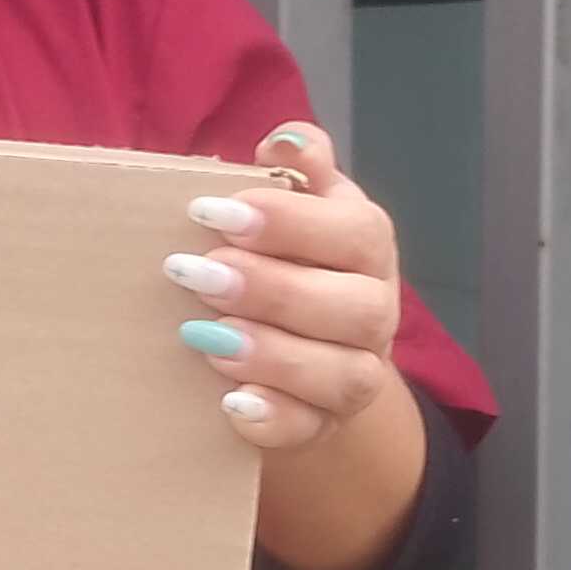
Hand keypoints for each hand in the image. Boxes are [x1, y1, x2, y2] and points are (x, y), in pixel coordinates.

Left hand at [164, 122, 401, 456]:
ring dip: (273, 355)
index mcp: (367, 245)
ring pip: (343, 375)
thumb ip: (297, 169)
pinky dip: (273, 418)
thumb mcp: (296, 204)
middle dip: (272, 289)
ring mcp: (357, 372)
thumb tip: (283, 140)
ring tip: (204, 336)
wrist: (294, 342)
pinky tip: (230, 401)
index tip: (213, 212)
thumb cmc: (285, 255)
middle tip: (195, 274)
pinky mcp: (324, 424)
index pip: (353, 232)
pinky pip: (310, 430)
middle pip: (353, 307)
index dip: (289, 224)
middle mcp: (375, 310)